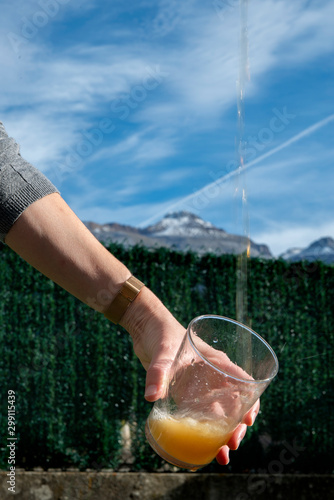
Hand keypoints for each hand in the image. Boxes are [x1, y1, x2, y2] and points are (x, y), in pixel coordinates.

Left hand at [120, 288, 259, 464]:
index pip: (243, 382)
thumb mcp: (161, 353)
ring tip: (221, 456)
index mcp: (216, 362)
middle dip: (237, 427)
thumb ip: (157, 373)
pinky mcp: (188, 395)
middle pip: (235, 404)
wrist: (146, 330)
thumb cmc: (160, 334)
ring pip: (222, 415)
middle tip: (231, 445)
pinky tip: (204, 450)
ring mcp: (202, 387)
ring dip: (224, 435)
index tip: (248, 420)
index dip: (250, 401)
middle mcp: (214, 377)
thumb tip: (151, 397)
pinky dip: (207, 433)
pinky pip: (203, 416)